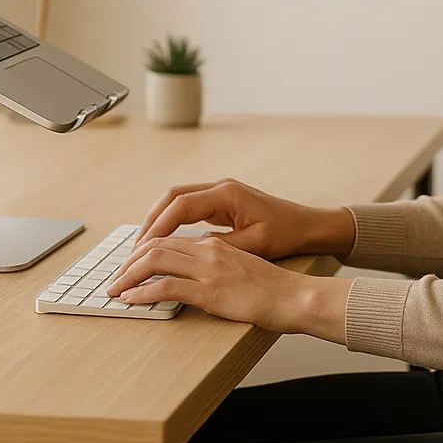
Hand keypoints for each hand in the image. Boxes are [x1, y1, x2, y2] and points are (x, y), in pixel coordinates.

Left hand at [103, 233, 350, 339]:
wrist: (296, 297)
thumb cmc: (274, 289)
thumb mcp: (243, 269)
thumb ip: (218, 267)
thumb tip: (194, 277)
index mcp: (216, 244)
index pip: (169, 239)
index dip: (144, 249)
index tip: (129, 264)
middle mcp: (209, 251)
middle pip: (156, 245)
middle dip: (129, 261)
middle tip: (115, 277)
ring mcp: (208, 269)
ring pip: (154, 261)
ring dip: (128, 275)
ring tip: (115, 289)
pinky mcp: (209, 291)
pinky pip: (165, 286)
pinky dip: (141, 292)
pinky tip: (130, 299)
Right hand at [131, 178, 353, 260]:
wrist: (307, 224)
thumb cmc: (286, 233)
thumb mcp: (254, 245)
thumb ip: (219, 248)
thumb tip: (187, 254)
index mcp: (227, 194)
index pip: (180, 205)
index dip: (158, 226)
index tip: (143, 247)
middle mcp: (220, 188)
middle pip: (171, 197)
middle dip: (150, 221)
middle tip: (135, 248)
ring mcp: (219, 193)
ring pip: (176, 200)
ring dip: (158, 220)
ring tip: (142, 246)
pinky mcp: (221, 202)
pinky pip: (187, 207)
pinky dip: (171, 221)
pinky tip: (163, 240)